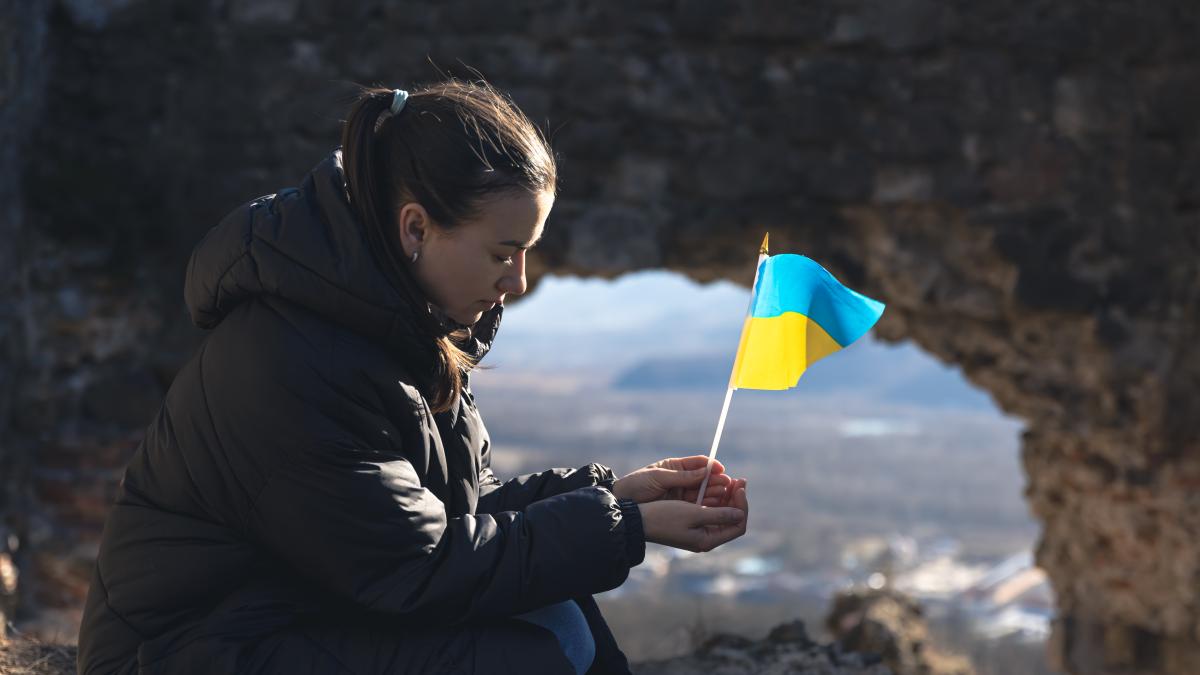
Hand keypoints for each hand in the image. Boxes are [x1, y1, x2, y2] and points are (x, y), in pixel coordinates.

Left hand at [612, 455, 739, 504]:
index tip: (722, 470)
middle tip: (730, 485)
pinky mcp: (680, 507)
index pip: (698, 463)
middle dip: (717, 481)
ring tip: (727, 495)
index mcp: (675, 467)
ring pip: (703, 492)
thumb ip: (682, 476)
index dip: (712, 466)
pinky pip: (697, 504)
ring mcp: (681, 493)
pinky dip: (708, 504)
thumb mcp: (659, 478)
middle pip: (704, 479)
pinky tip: (717, 505)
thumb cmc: (636, 485)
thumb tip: (706, 471)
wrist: (623, 504)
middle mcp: (681, 479)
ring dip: (716, 493)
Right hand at [638, 484, 748, 552]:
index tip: (740, 487)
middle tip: (739, 480)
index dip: (742, 506)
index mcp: (707, 540)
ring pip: (721, 513)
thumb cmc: (664, 517)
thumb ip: (719, 514)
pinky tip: (716, 485)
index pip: (737, 525)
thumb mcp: (693, 513)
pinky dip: (715, 498)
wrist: (638, 521)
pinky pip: (710, 510)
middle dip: (737, 499)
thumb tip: (741, 514)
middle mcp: (705, 538)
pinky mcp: (690, 523)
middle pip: (731, 519)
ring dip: (727, 497)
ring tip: (729, 479)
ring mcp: (698, 531)